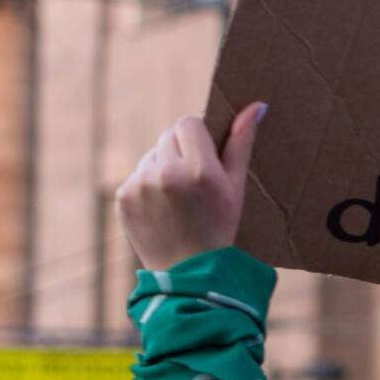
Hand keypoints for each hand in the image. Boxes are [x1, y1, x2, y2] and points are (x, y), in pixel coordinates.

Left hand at [118, 106, 261, 270]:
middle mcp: (167, 174)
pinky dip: (148, 186)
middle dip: (182, 151)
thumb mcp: (236, 188)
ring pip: (152, 155)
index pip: (188, 122)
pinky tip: (162, 208)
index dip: (198, 137)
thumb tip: (256, 106)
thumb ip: (241, 144)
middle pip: (169, 136)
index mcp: (200, 170)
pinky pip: (137, 175)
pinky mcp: (123, 196)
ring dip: (163, 167)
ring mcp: (141, 185)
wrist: (189, 273)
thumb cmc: (219, 228)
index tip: (205, 155)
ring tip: (178, 199)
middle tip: (194, 182)